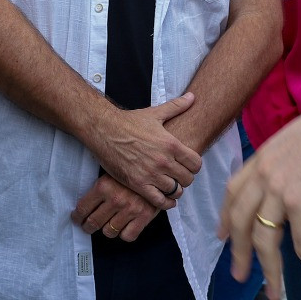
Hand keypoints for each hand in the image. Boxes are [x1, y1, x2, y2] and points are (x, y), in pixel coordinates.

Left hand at [70, 174, 166, 241]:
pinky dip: (124, 233)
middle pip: (93, 223)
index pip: (83, 208)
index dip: (77, 217)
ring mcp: (130, 209)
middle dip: (88, 226)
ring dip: (106, 229)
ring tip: (107, 225)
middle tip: (87, 226)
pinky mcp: (144, 216)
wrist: (159, 166)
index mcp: (103, 186)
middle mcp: (115, 199)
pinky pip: (128, 236)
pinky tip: (123, 226)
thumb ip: (99, 186)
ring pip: (109, 232)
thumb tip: (83, 203)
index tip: (77, 218)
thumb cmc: (132, 168)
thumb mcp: (112, 170)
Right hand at [82, 93, 202, 209]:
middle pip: (188, 179)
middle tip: (179, 176)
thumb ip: (176, 106)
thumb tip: (193, 96)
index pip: (196, 164)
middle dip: (185, 178)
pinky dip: (166, 203)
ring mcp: (151, 174)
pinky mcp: (138, 184)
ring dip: (175, 190)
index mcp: (171, 144)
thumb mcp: (155, 113)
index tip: (188, 165)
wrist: (104, 130)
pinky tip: (166, 200)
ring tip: (171, 186)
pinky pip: (159, 201)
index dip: (194, 166)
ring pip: (175, 191)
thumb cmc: (129, 121)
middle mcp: (163, 161)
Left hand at [218, 90, 300, 299]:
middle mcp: (265, 174)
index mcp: (263, 156)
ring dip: (269, 272)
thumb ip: (286, 160)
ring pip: (265, 240)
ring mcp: (282, 190)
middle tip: (239, 275)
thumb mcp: (298, 139)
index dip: (226, 217)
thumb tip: (290, 176)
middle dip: (239, 252)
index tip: (223, 237)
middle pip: (241, 220)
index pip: (233, 191)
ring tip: (273, 294)